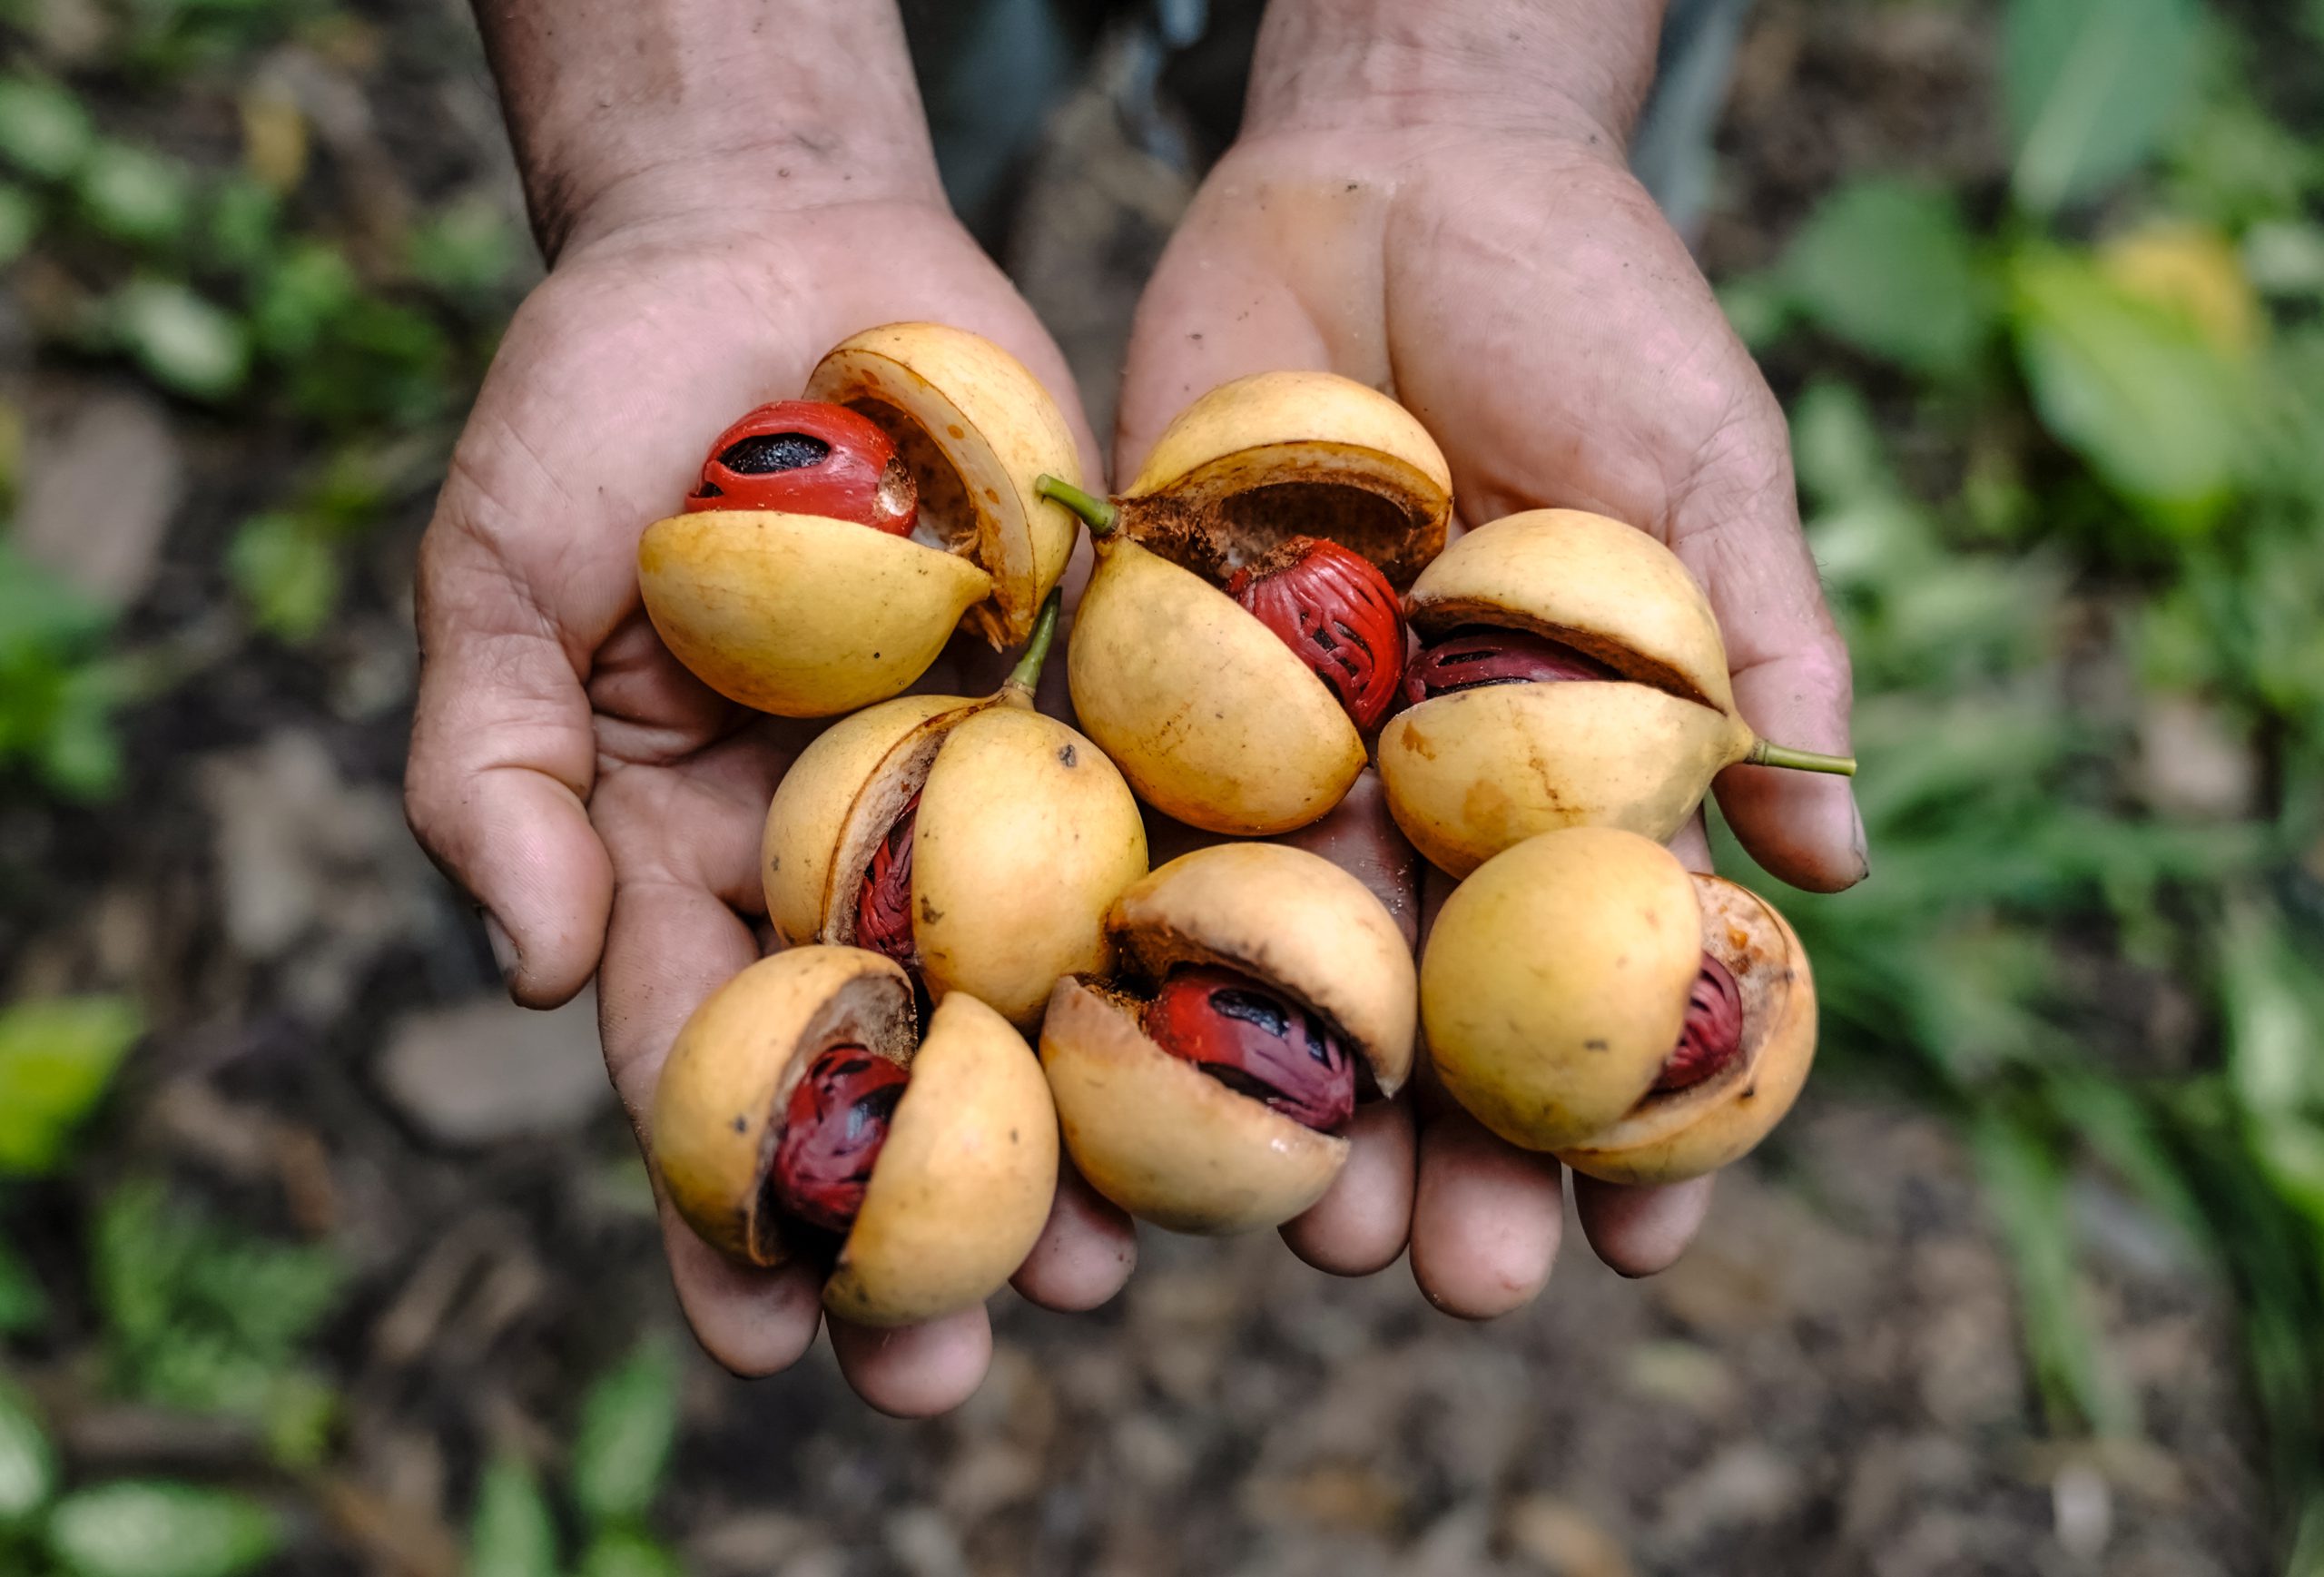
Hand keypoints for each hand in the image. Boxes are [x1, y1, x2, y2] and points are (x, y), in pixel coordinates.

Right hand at [406, 183, 1138, 1412]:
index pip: (699, 1057)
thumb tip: (521, 975)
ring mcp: (977, 787)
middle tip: (948, 1377)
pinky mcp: (1096, 706)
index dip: (724, 1202)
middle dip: (912, 1228)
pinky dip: (1183, 944)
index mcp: (682, 849)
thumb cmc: (602, 400)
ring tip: (1122, 1277)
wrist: (776, 239)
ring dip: (1072, 1137)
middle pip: (881, 1066)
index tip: (764, 1339)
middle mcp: (839, 848)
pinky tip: (1233, 1052)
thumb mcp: (499, 568)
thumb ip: (490, 768)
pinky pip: (1148, 836)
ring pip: (1031, 992)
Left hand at [1114, 0, 1861, 1314]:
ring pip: (1274, 958)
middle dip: (1450, 1155)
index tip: (1650, 1241)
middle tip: (1453, 1281)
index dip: (1635, 1117)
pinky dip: (1125, 947)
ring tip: (1299, 1232)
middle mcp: (1415, 791)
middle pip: (1435, 1006)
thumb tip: (1838, 870)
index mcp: (1560, 773)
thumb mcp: (1704, 465)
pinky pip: (1130, 827)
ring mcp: (1277, 749)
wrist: (1396, 165)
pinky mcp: (1147, 683)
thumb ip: (1762, 653)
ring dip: (1289, 1102)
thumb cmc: (1587, 306)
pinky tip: (1120, 1066)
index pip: (1602, 977)